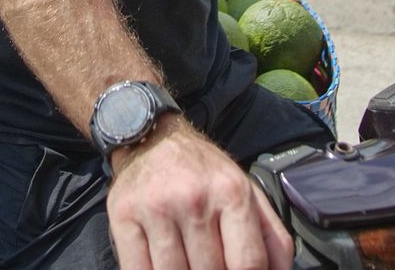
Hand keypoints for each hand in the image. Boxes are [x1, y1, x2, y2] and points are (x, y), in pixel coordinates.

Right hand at [107, 117, 292, 269]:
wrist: (151, 137)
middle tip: (209, 265)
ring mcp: (155, 207)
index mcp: (231, 191)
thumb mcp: (246, 192)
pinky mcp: (123, 214)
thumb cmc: (204, 173)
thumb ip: (271, 237)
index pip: (248, 263)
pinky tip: (161, 267)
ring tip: (188, 265)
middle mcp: (194, 197)